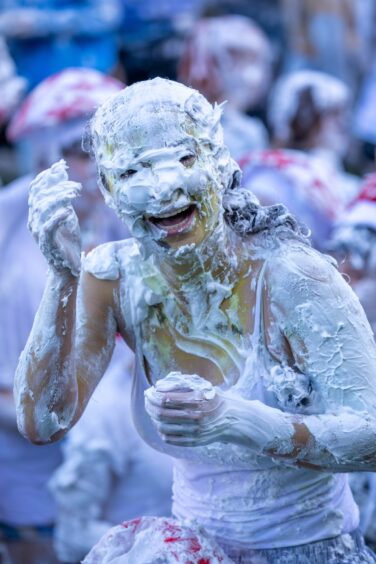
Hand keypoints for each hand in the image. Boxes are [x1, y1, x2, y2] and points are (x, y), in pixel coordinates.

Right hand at [28, 159, 81, 275]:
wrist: (68, 267)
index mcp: (37, 212)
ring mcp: (39, 232)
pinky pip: (48, 227)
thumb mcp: (68, 214)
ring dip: (59, 197)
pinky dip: (57, 217)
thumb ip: (64, 197)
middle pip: (40, 196)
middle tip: (77, 186)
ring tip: (75, 193)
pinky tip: (68, 211)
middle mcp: (34, 220)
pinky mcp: (46, 243)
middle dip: (58, 186)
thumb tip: (64, 172)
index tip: (61, 167)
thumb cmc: (68, 241)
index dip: (46, 176)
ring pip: (43, 208)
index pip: (36, 189)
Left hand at [144, 372, 230, 446]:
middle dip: (150, 406)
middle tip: (147, 400)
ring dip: (153, 418)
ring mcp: (194, 431)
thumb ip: (180, 383)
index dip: (153, 396)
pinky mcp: (193, 442)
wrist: (231, 419)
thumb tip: (158, 386)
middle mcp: (195, 417)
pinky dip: (161, 430)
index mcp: (196, 400)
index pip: (164, 399)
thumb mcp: (200, 385)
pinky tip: (160, 423)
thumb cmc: (213, 398)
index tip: (149, 391)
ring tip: (152, 410)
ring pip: (162, 426)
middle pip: (161, 413)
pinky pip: (169, 438)